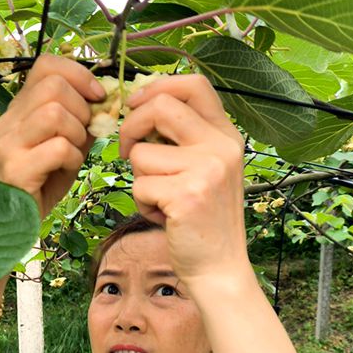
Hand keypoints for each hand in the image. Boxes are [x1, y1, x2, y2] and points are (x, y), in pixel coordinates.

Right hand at [0, 54, 105, 219]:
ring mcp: (9, 143)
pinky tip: (67, 168)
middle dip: (81, 107)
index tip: (97, 96)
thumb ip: (82, 119)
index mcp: (20, 107)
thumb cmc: (44, 178)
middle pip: (53, 86)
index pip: (46, 65)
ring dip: (77, 133)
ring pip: (53, 113)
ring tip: (74, 151)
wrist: (18, 219)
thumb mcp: (67, 141)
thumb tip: (108, 100)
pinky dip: (73, 158)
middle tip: (84, 132)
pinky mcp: (16, 168)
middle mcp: (10, 120)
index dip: (79, 74)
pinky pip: (58, 147)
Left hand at [118, 74, 249, 283]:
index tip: (134, 104)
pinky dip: (141, 203)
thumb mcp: (203, 168)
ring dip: (139, 178)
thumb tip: (138, 106)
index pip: (193, 84)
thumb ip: (181, 138)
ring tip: (161, 199)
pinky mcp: (187, 195)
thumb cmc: (201, 218)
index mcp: (226, 135)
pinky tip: (163, 216)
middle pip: (160, 107)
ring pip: (141, 153)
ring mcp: (207, 170)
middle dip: (130, 127)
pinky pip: (139, 185)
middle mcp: (222, 147)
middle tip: (127, 152)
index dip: (156, 86)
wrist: (218, 267)